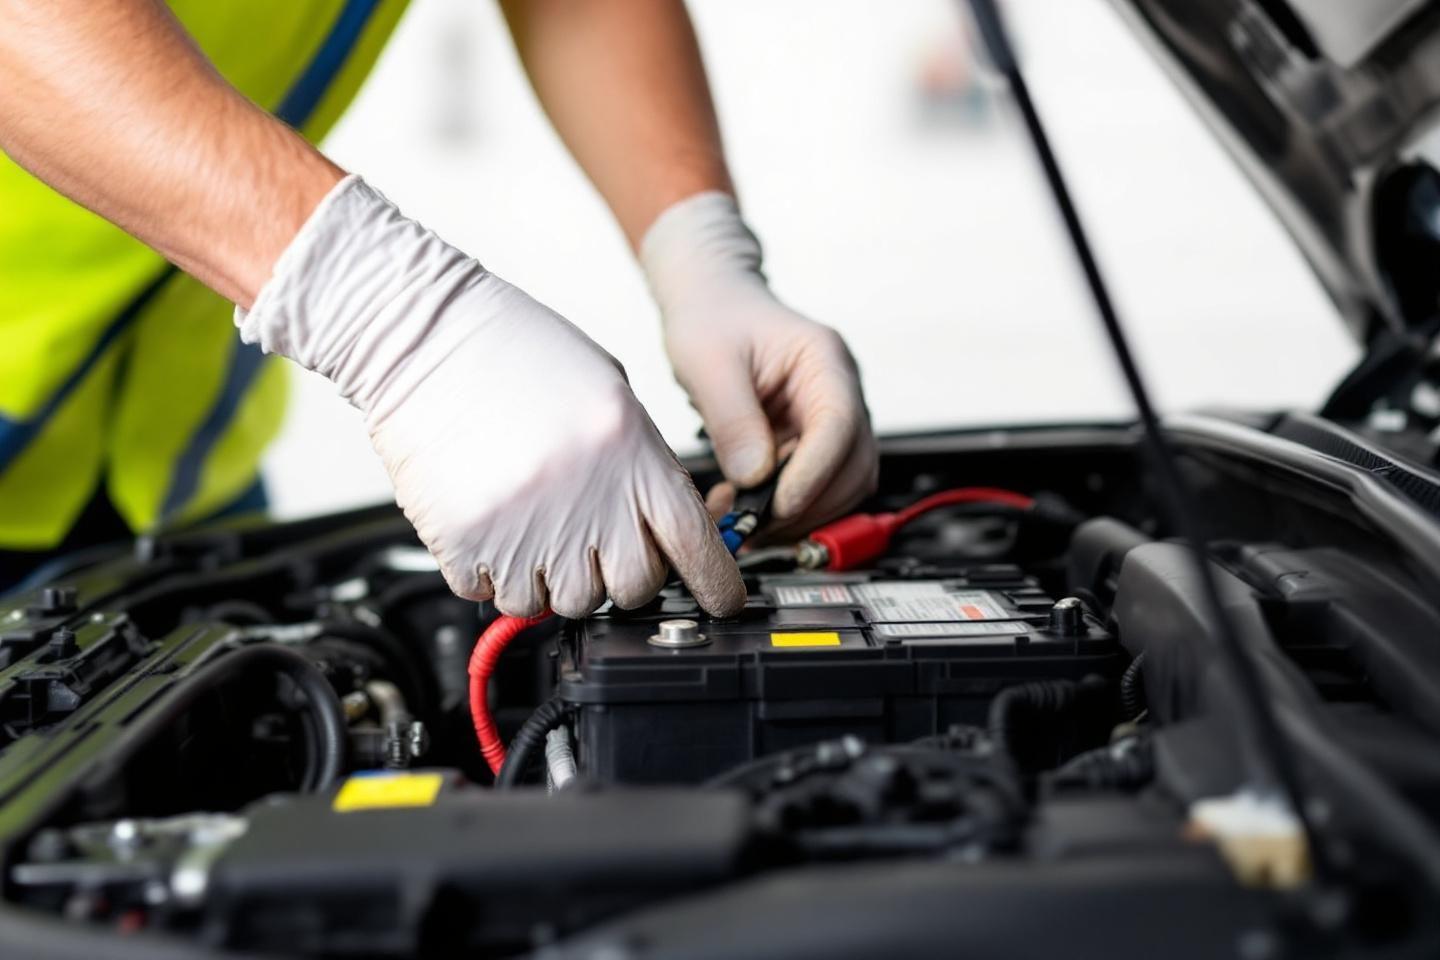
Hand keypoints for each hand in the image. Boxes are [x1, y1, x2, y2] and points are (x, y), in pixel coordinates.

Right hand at [237, 177, 744, 617]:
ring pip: (561, 602)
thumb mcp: (609, 393)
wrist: (419, 333)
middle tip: (595, 544)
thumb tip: (661, 527)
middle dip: (621, 577)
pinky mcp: (466, 542)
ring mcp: (524, 526)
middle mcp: (585, 496)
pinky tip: (492, 527)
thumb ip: (640, 463)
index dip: (717, 583)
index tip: (723, 600)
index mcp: (630, 452)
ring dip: (552, 579)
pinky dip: (494, 575)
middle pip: (631, 588)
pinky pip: (494, 595)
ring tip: (532, 525)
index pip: (693, 543)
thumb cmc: (513, 351)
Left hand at [641, 192, 876, 537]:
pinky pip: (815, 489)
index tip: (777, 505)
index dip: (813, 473)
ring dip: (798, 515)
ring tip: (742, 522)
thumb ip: (732, 419)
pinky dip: (785, 510)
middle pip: (853, 467)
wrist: (712, 305)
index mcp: (824, 360)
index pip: (839, 426)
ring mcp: (830, 421)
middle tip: (753, 526)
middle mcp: (839, 393)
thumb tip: (754, 478)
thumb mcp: (708, 362)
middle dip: (808, 505)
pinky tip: (744, 511)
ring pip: (842, 487)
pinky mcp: (812, 444)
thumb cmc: (712, 318)